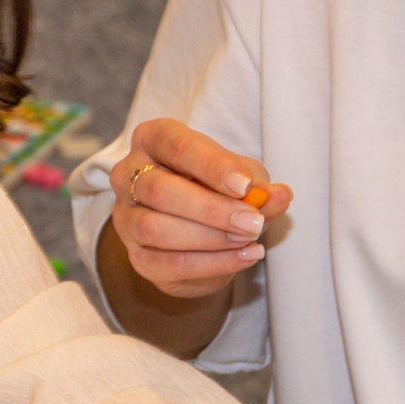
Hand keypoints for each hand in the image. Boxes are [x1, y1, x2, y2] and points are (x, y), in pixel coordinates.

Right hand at [107, 118, 291, 300]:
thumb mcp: (244, 179)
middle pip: (159, 190)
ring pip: (155, 229)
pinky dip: (210, 264)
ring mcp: (126, 217)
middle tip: (253, 222)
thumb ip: (259, 187)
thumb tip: (278, 196)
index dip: (211, 166)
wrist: (203, 230)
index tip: (245, 185)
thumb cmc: (218, 188)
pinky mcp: (136, 256)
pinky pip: (166, 264)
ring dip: (209, 239)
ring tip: (249, 240)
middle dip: (211, 209)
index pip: (176, 146)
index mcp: (153, 139)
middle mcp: (129, 174)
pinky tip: (242, 257)